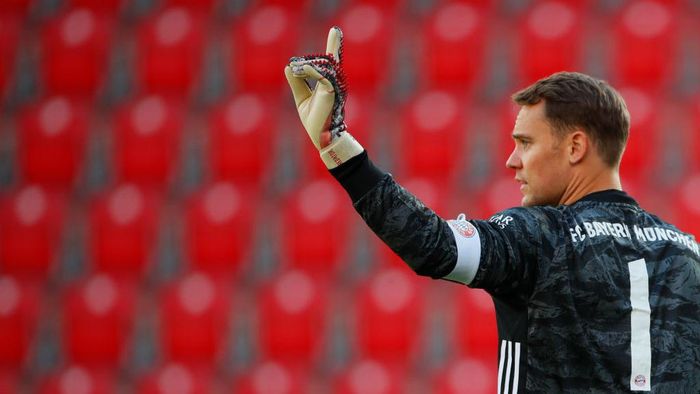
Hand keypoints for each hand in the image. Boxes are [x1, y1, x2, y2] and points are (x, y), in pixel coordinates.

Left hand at [285, 26, 361, 168]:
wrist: (321, 137)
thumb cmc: (315, 120)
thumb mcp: (301, 98)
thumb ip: (297, 83)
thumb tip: (288, 67)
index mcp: (328, 84)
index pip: (330, 62)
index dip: (333, 46)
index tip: (336, 31)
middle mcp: (334, 83)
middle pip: (333, 60)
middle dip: (334, 45)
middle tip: (335, 31)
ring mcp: (334, 88)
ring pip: (326, 67)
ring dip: (311, 63)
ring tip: (297, 65)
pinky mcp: (332, 93)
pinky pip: (323, 77)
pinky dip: (312, 71)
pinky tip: (303, 67)